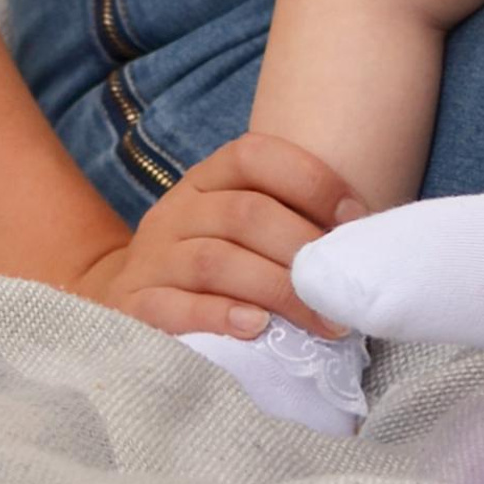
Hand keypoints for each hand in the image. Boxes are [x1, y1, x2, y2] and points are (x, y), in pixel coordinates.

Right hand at [68, 133, 367, 339]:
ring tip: (321, 320)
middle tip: (344, 289)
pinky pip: (175, 307)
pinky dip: (220, 315)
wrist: (119, 299)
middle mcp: (176, 210)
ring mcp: (152, 258)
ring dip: (278, 290)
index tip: (354, 216)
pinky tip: (257, 328)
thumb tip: (363, 242)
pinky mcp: (135, 307)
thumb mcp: (234, 229)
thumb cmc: (205, 263)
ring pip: (215, 261)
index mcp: (206, 180)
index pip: (253, 156)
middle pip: (243, 214)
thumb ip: (284, 222)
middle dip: (303, 249)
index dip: (308, 180)